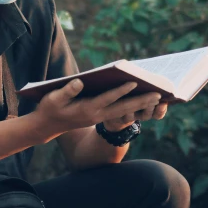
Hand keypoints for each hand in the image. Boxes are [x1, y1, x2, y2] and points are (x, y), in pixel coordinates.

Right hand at [31, 79, 163, 141]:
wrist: (48, 126)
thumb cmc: (50, 108)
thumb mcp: (54, 98)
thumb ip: (67, 90)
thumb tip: (79, 82)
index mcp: (87, 109)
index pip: (108, 98)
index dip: (121, 90)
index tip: (134, 82)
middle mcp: (96, 114)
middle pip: (123, 107)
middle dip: (140, 101)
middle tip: (158, 94)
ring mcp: (99, 117)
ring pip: (124, 111)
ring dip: (140, 105)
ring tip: (157, 97)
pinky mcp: (99, 116)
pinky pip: (120, 113)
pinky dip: (132, 107)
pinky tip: (142, 100)